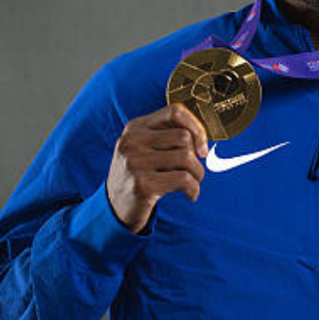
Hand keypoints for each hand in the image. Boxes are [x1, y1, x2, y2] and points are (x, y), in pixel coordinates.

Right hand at [106, 104, 207, 232]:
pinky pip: (184, 180)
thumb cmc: (141, 174)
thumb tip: (202, 139)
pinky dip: (194, 188)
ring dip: (197, 173)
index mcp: (135, 127)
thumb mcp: (146, 148)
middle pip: (184, 137)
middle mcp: (131, 141)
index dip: (196, 127)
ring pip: (186, 157)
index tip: (201, 147)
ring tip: (192, 183)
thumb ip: (169, 136)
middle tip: (193, 170)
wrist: (116, 207)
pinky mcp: (142, 185)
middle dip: (196, 156)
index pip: (175, 112)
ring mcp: (134, 163)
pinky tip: (190, 195)